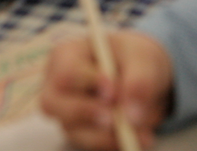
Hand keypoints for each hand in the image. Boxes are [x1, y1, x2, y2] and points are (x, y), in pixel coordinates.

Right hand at [41, 31, 173, 150]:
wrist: (140, 74)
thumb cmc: (132, 57)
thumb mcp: (141, 59)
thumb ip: (139, 81)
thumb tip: (132, 115)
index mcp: (66, 55)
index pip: (66, 71)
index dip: (88, 83)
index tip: (114, 92)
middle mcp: (57, 86)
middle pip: (52, 104)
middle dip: (88, 113)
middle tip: (118, 119)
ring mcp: (64, 113)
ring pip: (74, 131)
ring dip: (110, 134)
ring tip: (144, 128)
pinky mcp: (79, 133)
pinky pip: (92, 145)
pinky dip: (116, 142)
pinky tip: (141, 135)